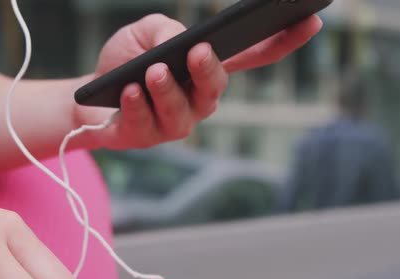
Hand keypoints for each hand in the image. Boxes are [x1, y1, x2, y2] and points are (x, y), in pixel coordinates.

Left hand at [75, 14, 322, 149]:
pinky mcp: (144, 137)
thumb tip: (181, 42)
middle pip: (216, 89)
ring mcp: (173, 123)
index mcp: (205, 70)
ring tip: (154, 71)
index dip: (282, 42)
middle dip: (208, 71)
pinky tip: (131, 91)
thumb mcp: (142, 34)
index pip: (251, 58)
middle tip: (198, 51)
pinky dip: (138, 106)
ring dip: (169, 91)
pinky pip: (146, 124)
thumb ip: (163, 31)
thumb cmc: (125, 61)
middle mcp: (197, 100)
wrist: (89, 96)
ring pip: (182, 113)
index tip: (310, 20)